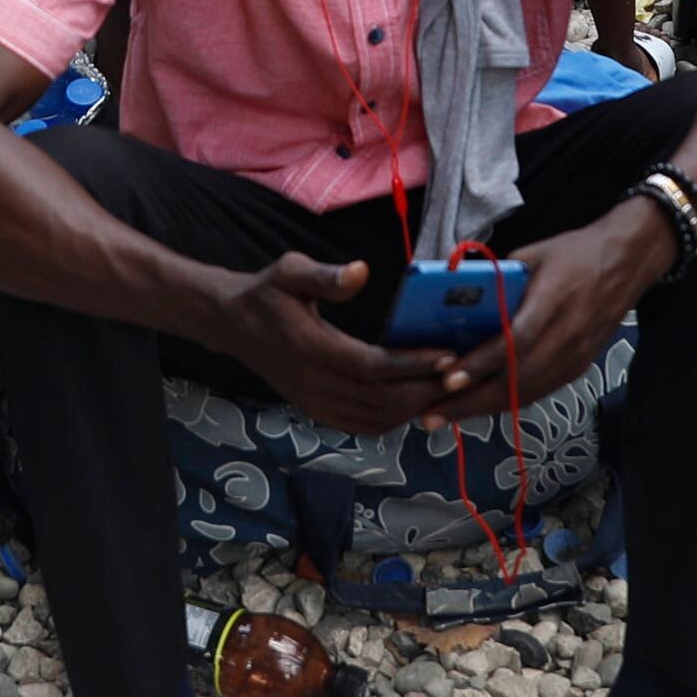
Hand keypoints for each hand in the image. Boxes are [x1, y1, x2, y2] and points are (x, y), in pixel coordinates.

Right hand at [207, 255, 451, 436]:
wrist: (234, 325)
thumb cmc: (268, 293)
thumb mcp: (290, 271)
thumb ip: (326, 275)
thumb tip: (362, 272)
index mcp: (311, 348)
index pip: (373, 366)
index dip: (413, 364)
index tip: (450, 356)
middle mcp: (314, 384)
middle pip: (382, 400)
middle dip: (426, 391)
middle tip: (462, 374)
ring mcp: (315, 403)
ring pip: (377, 419)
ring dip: (415, 407)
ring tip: (446, 387)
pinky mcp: (318, 412)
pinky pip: (364, 426)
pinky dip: (395, 418)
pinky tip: (415, 399)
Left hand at [428, 204, 664, 417]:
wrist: (627, 261)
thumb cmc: (575, 253)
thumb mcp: (533, 254)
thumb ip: (497, 279)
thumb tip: (453, 298)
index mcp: (555, 299)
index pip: (516, 341)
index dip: (481, 364)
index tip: (448, 379)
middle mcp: (569, 333)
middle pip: (517, 378)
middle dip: (471, 401)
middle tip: (432, 414)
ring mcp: (577, 355)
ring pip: (527, 392)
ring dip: (484, 409)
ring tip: (446, 417)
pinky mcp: (580, 366)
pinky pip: (540, 391)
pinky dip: (508, 403)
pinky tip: (480, 407)